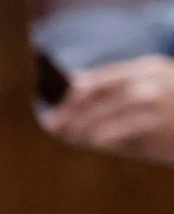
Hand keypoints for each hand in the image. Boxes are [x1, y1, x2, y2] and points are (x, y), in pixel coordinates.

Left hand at [43, 54, 173, 162]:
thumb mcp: (148, 93)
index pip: (98, 79)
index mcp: (144, 69)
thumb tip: (73, 86)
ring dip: (82, 126)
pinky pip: (122, 130)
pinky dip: (103, 137)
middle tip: (53, 128)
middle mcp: (150, 79)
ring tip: (69, 139)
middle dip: (71, 112)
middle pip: (97, 94)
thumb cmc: (172, 114)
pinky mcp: (160, 123)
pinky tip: (92, 144)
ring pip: (106, 111)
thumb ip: (115, 92)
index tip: (52, 111)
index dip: (71, 96)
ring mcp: (156, 100)